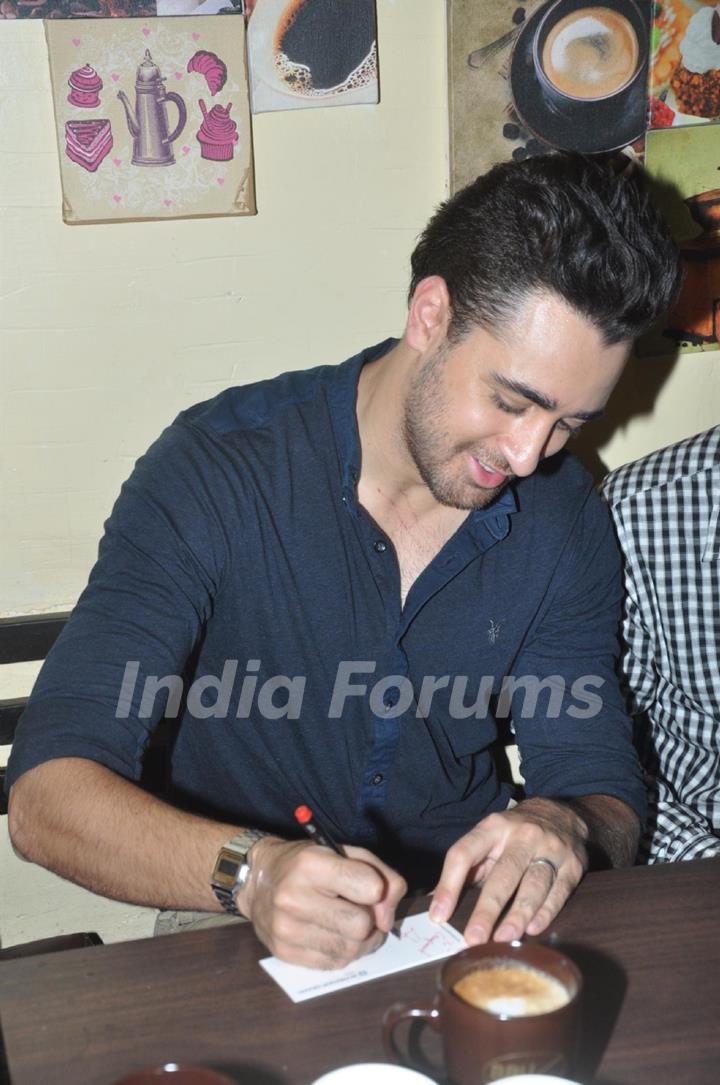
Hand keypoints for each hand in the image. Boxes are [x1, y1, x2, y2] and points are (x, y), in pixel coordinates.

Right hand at [237, 837, 406, 968]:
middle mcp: (293, 897)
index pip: (369, 888)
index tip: (370, 889)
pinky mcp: (283, 953)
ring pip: (350, 950)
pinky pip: (334, 964)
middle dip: (369, 920)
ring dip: (359, 940)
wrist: (259, 880)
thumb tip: (387, 918)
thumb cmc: (308, 863)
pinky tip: (331, 934)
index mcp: (311, 864)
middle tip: (359, 909)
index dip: (378, 891)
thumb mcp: (346, 852)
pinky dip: (342, 952)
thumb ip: (381, 875)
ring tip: (348, 923)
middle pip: (360, 926)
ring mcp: (286, 929)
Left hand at [429, 798, 588, 943]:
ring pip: (533, 884)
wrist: (562, 813)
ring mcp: (551, 848)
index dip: (449, 885)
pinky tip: (533, 928)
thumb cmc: (514, 835)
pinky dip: (546, 911)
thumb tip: (435, 906)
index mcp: (492, 827)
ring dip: (517, 914)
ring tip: (503, 939)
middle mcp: (522, 835)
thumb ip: (465, 869)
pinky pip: (559, 891)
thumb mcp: (488, 840)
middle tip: (473, 938)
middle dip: (487, 908)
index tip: (439, 916)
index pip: (464, 853)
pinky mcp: (573, 865)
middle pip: (502, 874)